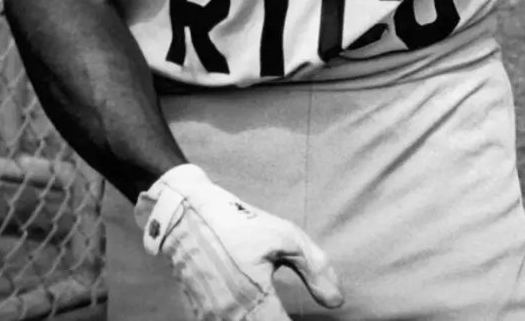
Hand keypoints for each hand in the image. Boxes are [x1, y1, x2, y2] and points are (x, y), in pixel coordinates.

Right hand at [134, 164, 343, 319]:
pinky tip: (254, 311)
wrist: (186, 215)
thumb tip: (337, 302)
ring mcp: (211, 320)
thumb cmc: (240, 223)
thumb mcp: (285, 237)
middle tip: (287, 313)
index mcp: (254, 301)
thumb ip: (315, 270)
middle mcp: (230, 318)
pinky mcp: (199, 316)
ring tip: (272, 310)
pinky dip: (241, 320)